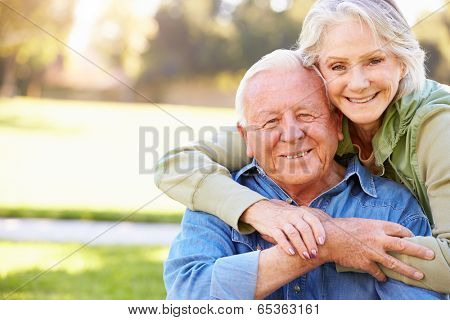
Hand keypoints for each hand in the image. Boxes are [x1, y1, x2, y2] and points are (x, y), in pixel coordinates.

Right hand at [241, 199, 326, 258]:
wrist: (261, 210)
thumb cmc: (283, 216)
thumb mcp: (296, 214)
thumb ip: (307, 221)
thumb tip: (323, 235)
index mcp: (300, 212)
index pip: (313, 220)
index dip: (319, 231)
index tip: (322, 243)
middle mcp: (291, 215)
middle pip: (304, 229)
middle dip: (310, 243)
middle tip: (314, 254)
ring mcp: (281, 221)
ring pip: (293, 234)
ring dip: (301, 246)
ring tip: (305, 256)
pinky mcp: (272, 227)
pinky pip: (280, 237)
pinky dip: (286, 245)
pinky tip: (292, 253)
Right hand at [320, 218, 434, 281]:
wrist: (327, 238)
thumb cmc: (342, 227)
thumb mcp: (361, 222)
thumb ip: (374, 227)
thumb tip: (383, 233)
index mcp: (377, 225)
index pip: (399, 230)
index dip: (408, 234)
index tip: (412, 237)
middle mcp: (378, 239)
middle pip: (403, 246)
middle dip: (419, 251)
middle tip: (430, 255)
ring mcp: (372, 252)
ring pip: (395, 263)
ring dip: (408, 270)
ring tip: (419, 275)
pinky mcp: (365, 263)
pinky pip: (377, 272)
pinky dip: (382, 276)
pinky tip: (384, 278)